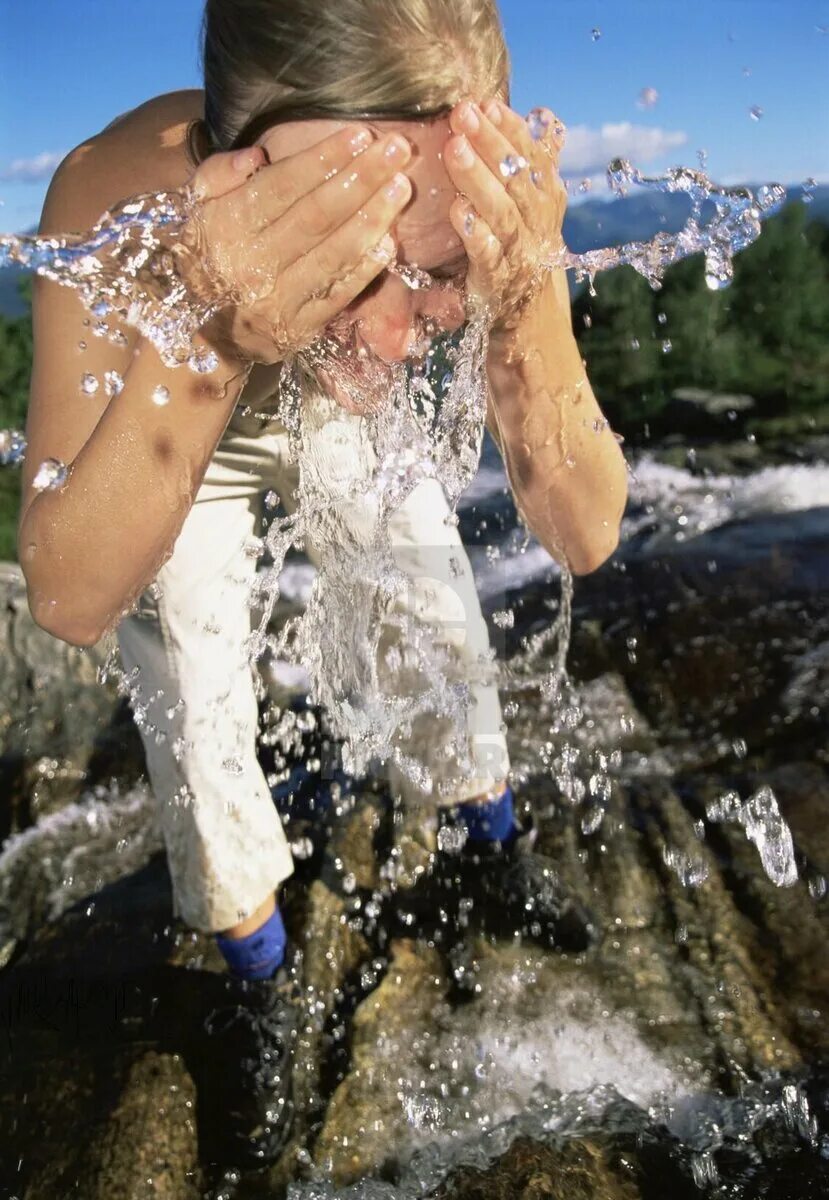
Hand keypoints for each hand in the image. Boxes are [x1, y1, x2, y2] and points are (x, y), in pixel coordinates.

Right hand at [177, 128, 413, 363]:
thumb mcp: (195, 208)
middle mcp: (253, 262)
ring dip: (371, 220)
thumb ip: (218, 175)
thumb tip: (256, 156)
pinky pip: (336, 296)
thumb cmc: (205, 257)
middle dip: (360, 179)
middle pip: (316, 216)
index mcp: (227, 226)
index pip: (282, 186)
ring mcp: (278, 299)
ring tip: (401, 188)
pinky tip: (389, 244)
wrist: (197, 333)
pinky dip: (365, 270)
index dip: (323, 159)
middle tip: (397, 150)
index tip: (359, 135)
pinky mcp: (298, 328)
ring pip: (332, 254)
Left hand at [443, 99, 567, 333]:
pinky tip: (458, 211)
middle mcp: (538, 223)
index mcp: (548, 199)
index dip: (512, 129)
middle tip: (462, 113)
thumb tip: (547, 116)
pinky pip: (488, 255)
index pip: (533, 156)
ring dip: (479, 179)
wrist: (531, 318)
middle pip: (517, 178)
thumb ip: (538, 162)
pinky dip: (475, 233)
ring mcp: (520, 253)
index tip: (488, 104)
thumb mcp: (538, 206)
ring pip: (503, 211)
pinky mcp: (498, 282)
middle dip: (491, 143)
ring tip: (455, 149)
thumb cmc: (525, 250)